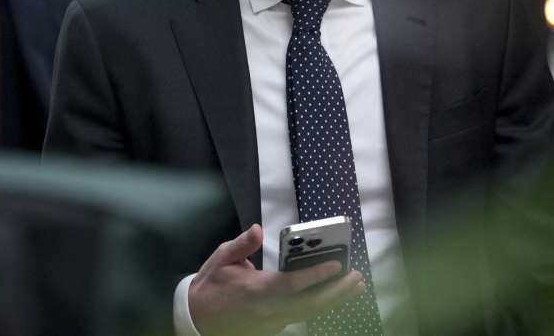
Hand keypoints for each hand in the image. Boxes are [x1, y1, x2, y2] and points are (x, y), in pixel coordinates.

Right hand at [188, 224, 365, 335]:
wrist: (196, 319)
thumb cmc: (210, 286)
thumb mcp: (221, 259)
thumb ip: (242, 245)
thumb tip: (257, 228)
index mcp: (256, 290)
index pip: (293, 284)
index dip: (317, 275)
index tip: (337, 265)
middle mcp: (268, 309)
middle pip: (310, 303)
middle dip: (337, 292)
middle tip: (357, 279)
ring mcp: (271, 322)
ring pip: (308, 313)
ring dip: (333, 300)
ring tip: (354, 287)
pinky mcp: (272, 328)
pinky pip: (300, 317)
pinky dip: (318, 306)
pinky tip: (332, 296)